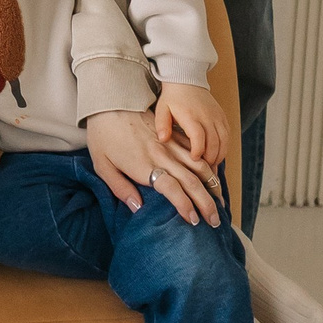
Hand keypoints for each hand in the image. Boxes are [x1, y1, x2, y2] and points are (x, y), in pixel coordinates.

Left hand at [85, 108, 225, 224]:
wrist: (109, 101)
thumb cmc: (102, 135)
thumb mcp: (102, 164)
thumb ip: (120, 188)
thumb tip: (137, 208)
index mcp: (144, 165)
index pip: (172, 189)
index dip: (185, 206)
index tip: (193, 221)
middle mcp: (162, 155)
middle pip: (191, 181)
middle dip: (206, 203)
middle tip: (215, 221)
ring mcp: (171, 144)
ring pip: (199, 166)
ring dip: (213, 186)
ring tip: (220, 203)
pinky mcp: (174, 134)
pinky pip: (196, 151)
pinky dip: (208, 166)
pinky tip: (214, 179)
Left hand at [155, 81, 228, 169]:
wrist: (186, 80)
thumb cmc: (172, 98)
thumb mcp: (162, 109)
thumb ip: (161, 125)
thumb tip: (163, 139)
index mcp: (191, 116)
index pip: (199, 137)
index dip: (198, 151)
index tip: (194, 159)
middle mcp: (207, 117)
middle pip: (214, 143)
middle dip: (210, 158)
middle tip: (203, 168)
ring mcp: (217, 117)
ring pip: (224, 141)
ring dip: (219, 155)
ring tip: (211, 165)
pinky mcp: (222, 117)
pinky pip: (228, 135)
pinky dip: (224, 147)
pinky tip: (217, 155)